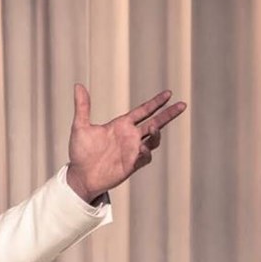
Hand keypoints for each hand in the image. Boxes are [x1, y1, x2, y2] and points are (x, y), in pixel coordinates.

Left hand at [66, 83, 186, 203]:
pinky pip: (145, 157)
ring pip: (153, 139)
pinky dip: (146, 151)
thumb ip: (82, 107)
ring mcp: (132, 150)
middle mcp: (130, 136)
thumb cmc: (80, 152)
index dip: (156, 103)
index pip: (143, 111)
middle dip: (168, 114)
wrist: (80, 176)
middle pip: (155, 123)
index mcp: (121, 125)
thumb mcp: (80, 127)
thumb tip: (78, 85)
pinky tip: (142, 148)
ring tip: (153, 126)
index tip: (169, 93)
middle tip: (182, 105)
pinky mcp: (132, 164)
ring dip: (156, 133)